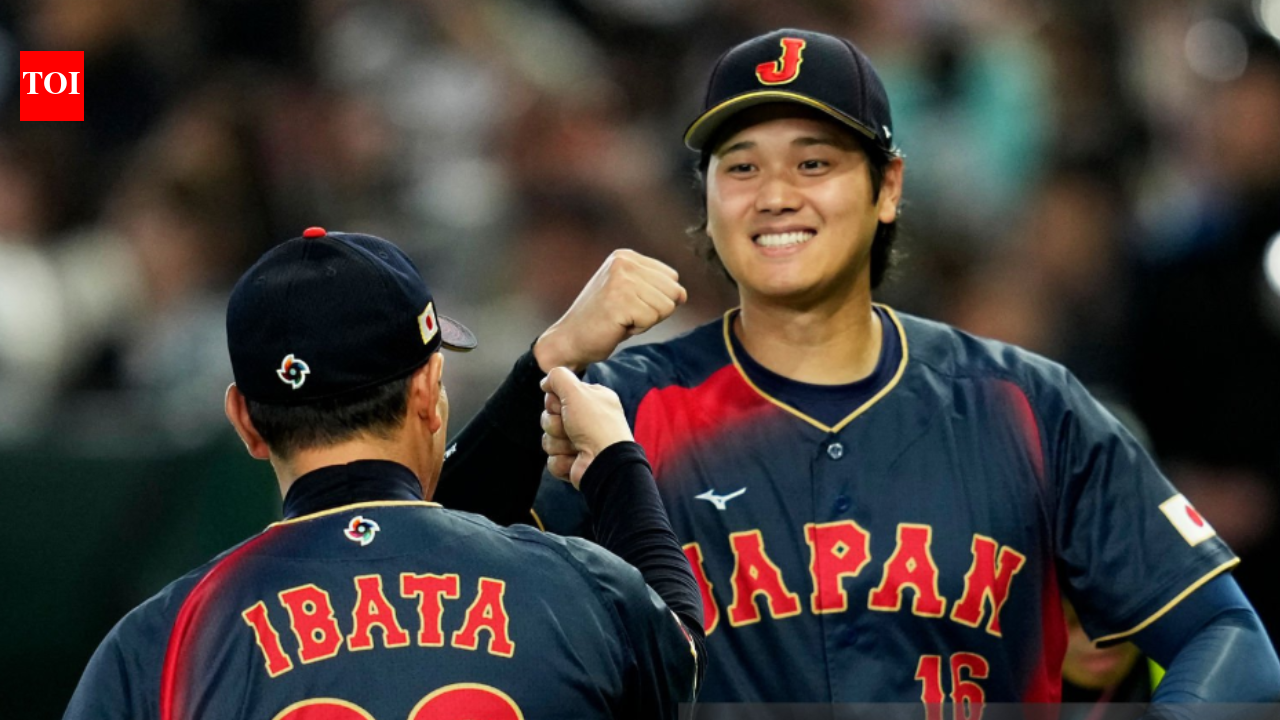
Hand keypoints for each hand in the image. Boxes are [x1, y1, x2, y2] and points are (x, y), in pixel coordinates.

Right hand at [533, 249, 686, 372]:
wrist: (571, 339)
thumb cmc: (603, 320)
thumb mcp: (632, 294)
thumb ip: (658, 288)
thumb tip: (683, 295)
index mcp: (626, 256)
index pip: (672, 277)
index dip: (656, 298)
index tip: (629, 304)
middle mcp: (623, 262)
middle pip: (673, 291)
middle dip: (654, 310)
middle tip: (625, 313)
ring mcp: (621, 280)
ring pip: (666, 306)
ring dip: (646, 320)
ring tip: (621, 318)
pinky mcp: (619, 300)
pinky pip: (652, 319)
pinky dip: (638, 328)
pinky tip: (617, 325)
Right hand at [540, 367, 633, 488]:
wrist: (605, 461)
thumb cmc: (594, 424)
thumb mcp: (576, 391)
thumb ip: (558, 377)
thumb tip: (545, 383)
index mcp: (592, 400)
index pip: (558, 395)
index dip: (554, 401)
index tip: (563, 405)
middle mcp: (587, 420)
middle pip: (549, 417)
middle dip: (554, 423)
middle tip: (569, 426)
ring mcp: (580, 443)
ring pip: (549, 439)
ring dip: (558, 442)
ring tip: (575, 445)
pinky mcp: (574, 463)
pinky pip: (552, 460)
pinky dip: (562, 461)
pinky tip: (576, 460)